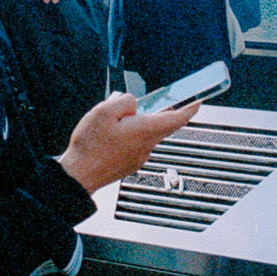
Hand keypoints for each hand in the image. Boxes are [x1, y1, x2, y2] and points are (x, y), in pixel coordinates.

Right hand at [58, 92, 200, 193]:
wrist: (79, 175)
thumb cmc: (90, 146)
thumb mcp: (104, 110)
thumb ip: (125, 101)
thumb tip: (134, 103)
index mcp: (144, 130)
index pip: (178, 118)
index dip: (190, 107)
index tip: (197, 100)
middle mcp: (146, 145)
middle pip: (162, 124)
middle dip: (156, 112)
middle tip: (141, 104)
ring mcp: (140, 157)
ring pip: (147, 133)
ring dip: (138, 124)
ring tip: (112, 122)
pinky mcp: (131, 163)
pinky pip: (137, 144)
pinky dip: (130, 136)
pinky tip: (111, 135)